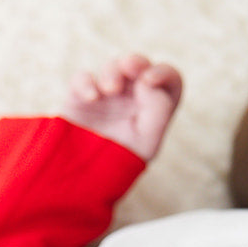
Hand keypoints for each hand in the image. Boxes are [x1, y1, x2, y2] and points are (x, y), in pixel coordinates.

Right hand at [60, 54, 182, 161]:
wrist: (81, 183)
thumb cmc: (118, 165)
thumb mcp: (147, 142)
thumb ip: (158, 109)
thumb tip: (146, 81)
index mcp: (153, 107)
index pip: (168, 79)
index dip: (162, 73)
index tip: (149, 81)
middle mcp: (131, 98)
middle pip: (139, 66)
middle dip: (136, 62)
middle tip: (130, 68)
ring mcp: (105, 97)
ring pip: (112, 68)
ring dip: (112, 72)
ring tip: (109, 90)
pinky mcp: (80, 99)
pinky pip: (82, 79)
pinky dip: (85, 83)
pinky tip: (91, 98)